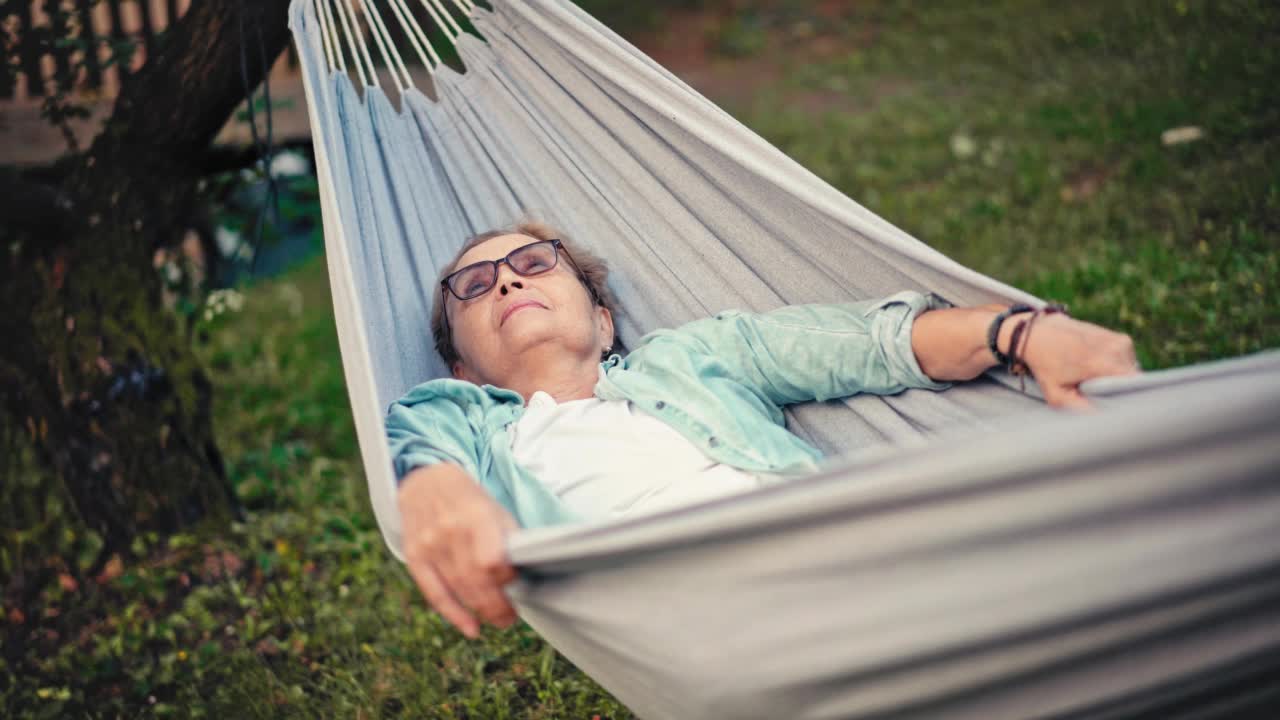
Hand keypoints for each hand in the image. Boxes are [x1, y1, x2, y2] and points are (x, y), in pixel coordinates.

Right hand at [397, 463, 519, 637]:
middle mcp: (448, 531)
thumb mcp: (494, 509)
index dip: (506, 577)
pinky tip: (471, 628)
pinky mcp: (414, 557)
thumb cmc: (468, 500)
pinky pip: (434, 594)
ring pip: (458, 589)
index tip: (517, 582)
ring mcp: (428, 545)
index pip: (491, 559)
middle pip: (475, 580)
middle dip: (497, 605)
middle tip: (511, 618)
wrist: (425, 483)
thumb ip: (508, 538)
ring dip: (481, 611)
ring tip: (499, 620)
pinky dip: (454, 615)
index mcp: (474, 516)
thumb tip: (525, 572)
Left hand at [1018, 312, 1139, 409]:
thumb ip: (1079, 409)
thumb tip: (1102, 419)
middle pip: (1133, 381)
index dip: (1129, 398)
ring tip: (1094, 377)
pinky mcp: (1121, 338)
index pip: (1134, 385)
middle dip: (1118, 389)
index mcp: (1102, 363)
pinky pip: (1128, 361)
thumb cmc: (1046, 366)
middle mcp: (1116, 349)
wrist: (1040, 333)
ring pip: (1131, 371)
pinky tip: (1097, 367)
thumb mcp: (1056, 394)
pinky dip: (1116, 367)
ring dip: (1117, 378)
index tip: (1115, 405)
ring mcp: (1120, 341)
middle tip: (1095, 391)